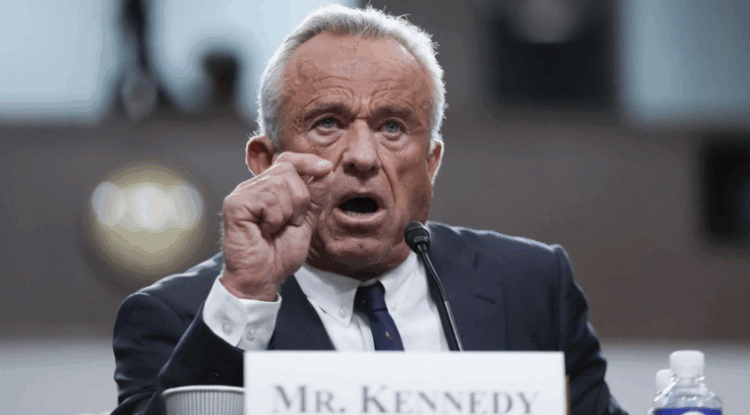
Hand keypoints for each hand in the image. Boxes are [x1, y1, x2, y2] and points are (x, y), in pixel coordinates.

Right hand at [219, 152, 332, 300]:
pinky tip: (264, 231)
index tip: (326, 168)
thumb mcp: (306, 221)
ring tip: (276, 228)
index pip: (287, 160)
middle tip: (292, 221)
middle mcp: (253, 187)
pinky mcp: (234, 205)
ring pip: (279, 184)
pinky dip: (274, 219)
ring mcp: (241, 194)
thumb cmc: (279, 254)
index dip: (307, 161)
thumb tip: (326, 169)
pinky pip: (267, 199)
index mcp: (268, 188)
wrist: (262, 279)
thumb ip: (315, 196)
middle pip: (287, 169)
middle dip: (300, 198)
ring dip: (287, 212)